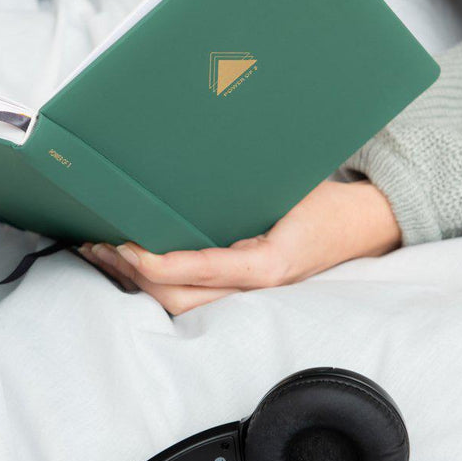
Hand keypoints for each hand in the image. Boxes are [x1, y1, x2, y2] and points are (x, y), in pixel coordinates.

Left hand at [77, 180, 400, 314]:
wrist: (363, 223)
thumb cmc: (324, 200)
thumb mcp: (288, 184)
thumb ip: (241, 184)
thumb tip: (187, 156)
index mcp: (268, 263)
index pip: (201, 272)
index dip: (158, 265)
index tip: (126, 247)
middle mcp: (257, 288)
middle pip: (181, 299)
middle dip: (133, 276)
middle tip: (98, 245)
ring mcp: (250, 295)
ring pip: (183, 304)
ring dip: (139, 283)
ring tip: (102, 255)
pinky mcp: (244, 290)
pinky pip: (196, 295)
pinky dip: (160, 282)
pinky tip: (132, 264)